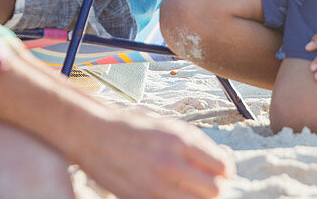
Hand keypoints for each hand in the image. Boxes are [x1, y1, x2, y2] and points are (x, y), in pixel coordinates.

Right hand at [80, 108, 232, 198]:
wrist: (93, 135)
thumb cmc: (131, 127)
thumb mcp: (167, 126)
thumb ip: (195, 144)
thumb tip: (220, 163)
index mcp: (179, 140)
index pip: (221, 166)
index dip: (224, 171)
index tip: (220, 172)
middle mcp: (169, 164)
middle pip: (214, 191)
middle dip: (213, 187)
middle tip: (205, 183)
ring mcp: (155, 186)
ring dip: (196, 197)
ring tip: (188, 189)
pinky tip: (171, 192)